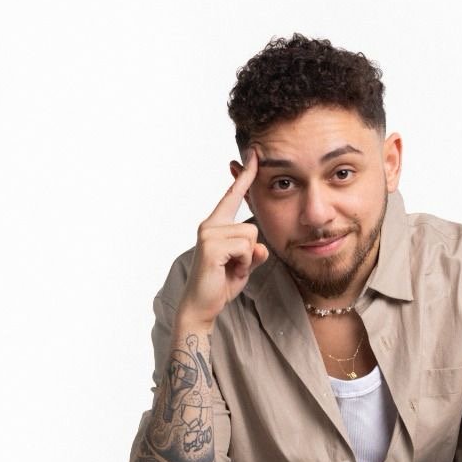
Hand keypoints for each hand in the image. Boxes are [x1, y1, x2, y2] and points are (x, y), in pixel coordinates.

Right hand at [179, 147, 268, 325]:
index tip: (254, 154)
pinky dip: (243, 264)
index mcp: (216, 224)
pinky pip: (245, 248)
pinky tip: (228, 271)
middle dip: (250, 252)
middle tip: (234, 267)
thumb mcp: (244, 265)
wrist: (201, 307)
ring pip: (250, 238)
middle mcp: (209, 225)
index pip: (233, 196)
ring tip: (230, 270)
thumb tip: (260, 248)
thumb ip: (254, 252)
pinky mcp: (211, 246)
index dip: (245, 177)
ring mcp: (208, 234)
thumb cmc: (220, 284)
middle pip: (251, 227)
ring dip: (247, 259)